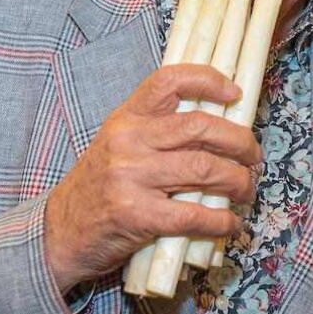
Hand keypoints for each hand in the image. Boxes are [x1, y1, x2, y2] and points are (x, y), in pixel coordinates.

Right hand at [43, 64, 260, 290]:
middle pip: (200, 127)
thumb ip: (157, 132)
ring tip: (245, 189)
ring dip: (238, 181)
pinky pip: (193, 214)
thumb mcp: (119, 146)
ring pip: (204, 169)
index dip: (208, 80)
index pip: (168, 81)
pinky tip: (229, 224)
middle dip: (239, 142)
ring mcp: (131, 178)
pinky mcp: (136, 215)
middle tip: (253, 157)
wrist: (59, 233)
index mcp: (125, 118)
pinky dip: (221, 221)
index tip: (235, 92)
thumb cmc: (98, 188)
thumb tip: (219, 126)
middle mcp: (128, 141)